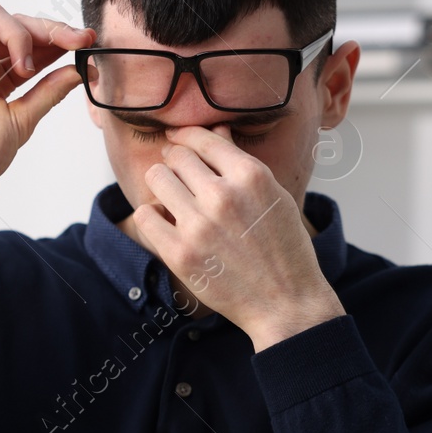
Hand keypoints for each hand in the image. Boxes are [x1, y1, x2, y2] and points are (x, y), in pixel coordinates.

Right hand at [0, 2, 94, 218]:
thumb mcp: (22, 120)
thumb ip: (48, 92)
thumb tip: (78, 69)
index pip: (30, 42)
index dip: (58, 37)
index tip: (87, 40)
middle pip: (13, 20)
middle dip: (47, 29)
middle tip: (71, 42)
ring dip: (18, 36)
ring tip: (25, 71)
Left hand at [133, 124, 345, 350]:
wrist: (285, 301)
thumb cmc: (284, 248)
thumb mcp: (274, 196)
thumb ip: (240, 164)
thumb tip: (215, 131)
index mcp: (250, 176)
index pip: (203, 139)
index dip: (185, 136)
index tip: (177, 139)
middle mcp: (222, 196)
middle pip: (176, 157)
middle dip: (174, 160)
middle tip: (177, 172)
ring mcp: (198, 226)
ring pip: (157, 179)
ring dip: (162, 183)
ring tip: (172, 195)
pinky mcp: (180, 254)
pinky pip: (146, 215)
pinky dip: (152, 213)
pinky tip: (164, 219)